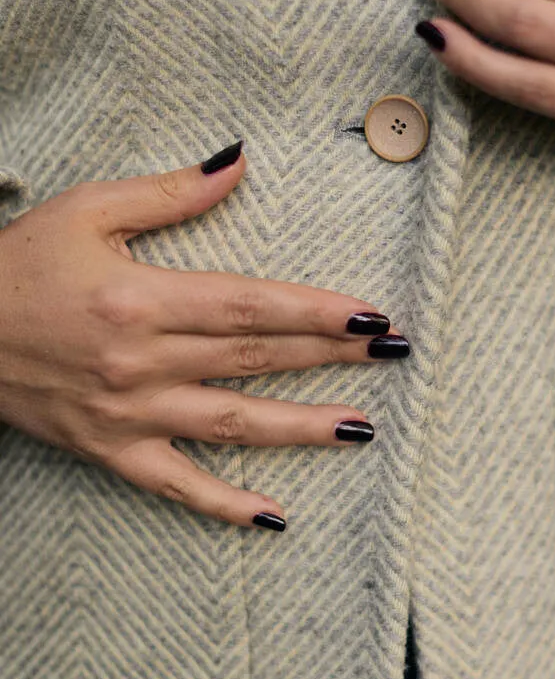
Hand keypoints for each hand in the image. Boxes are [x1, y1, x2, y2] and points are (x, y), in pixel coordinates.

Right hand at [0, 146, 406, 529]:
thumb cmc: (16, 264)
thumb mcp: (88, 211)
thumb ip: (171, 193)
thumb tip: (239, 163)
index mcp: (142, 298)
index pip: (251, 306)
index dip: (317, 311)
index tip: (371, 313)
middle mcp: (142, 361)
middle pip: (256, 359)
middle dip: (332, 356)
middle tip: (393, 354)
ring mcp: (129, 413)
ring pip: (233, 423)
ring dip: (302, 426)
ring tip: (362, 428)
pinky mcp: (109, 449)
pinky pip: (176, 484)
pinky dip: (224, 502)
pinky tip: (274, 515)